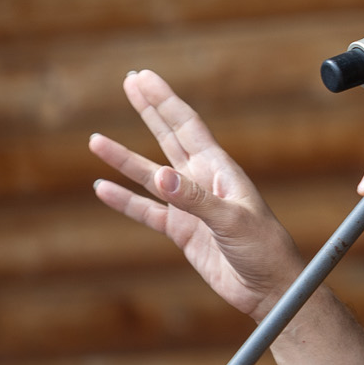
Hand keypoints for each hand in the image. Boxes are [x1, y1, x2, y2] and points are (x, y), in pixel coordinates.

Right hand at [89, 70, 303, 319]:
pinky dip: (125, 201)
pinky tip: (103, 189)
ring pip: (149, 175)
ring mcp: (190, 206)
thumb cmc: (264, 250)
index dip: (164, 100)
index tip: (143, 76)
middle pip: (169, 138)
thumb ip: (197, 200)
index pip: (187, 126)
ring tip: (95, 141)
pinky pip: (146, 212)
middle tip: (129, 81)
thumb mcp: (233, 222)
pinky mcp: (182, 232)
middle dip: (149, 110)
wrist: (269, 288)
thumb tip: (161, 177)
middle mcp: (202, 182)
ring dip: (123, 158)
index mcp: (220, 170)